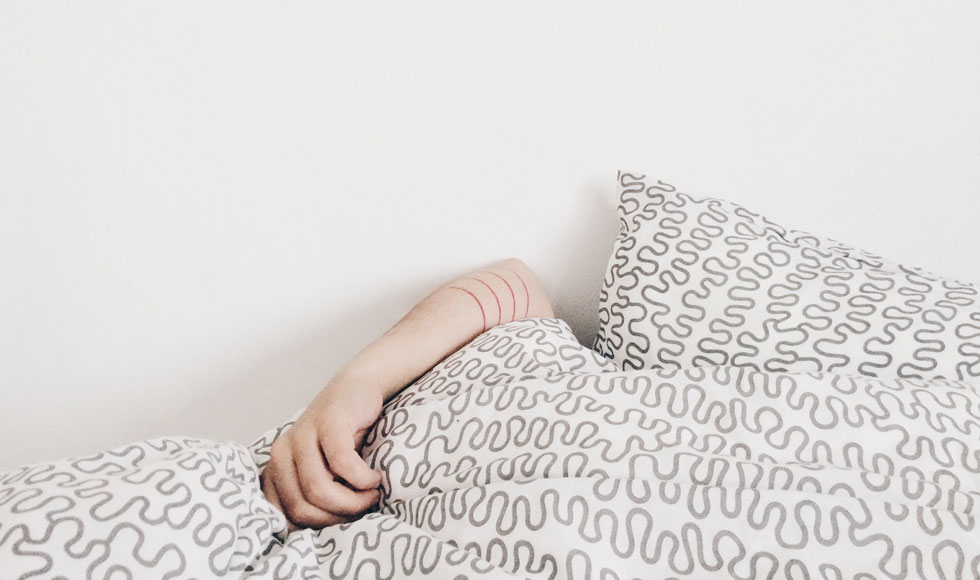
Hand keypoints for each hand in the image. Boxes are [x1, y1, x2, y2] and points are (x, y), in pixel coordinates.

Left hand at [261, 379, 383, 529]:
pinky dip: (363, 479)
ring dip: (353, 501)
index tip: (343, 519)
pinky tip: (374, 477)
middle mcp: (282, 451)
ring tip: (372, 494)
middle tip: (363, 508)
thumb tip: (316, 533)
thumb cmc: (344, 434)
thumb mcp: (322, 468)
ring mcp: (303, 434)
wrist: (359, 387)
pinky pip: (342, 464)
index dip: (317, 526)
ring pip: (319, 490)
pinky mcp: (328, 421)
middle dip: (338, 517)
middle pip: (302, 508)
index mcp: (276, 467)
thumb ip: (311, 494)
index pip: (284, 515)